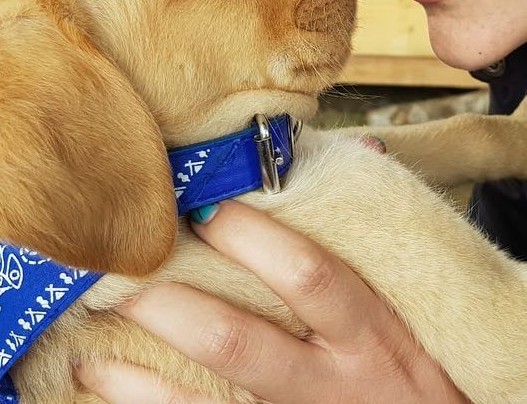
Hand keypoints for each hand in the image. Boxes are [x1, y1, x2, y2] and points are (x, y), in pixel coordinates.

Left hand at [75, 200, 468, 403]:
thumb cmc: (434, 357)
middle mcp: (334, 380)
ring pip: (211, 403)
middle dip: (177, 306)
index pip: (312, 279)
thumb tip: (365, 148)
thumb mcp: (421, 301)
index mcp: (372, 331)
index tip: (208, 206)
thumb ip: (386, 232)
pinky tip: (107, 387)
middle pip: (242, 344)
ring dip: (142, 377)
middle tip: (127, 269)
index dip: (258, 242)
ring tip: (92, 341)